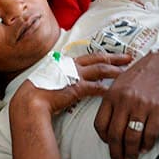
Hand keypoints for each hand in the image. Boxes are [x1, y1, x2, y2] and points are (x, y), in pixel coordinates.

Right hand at [11, 54, 130, 117]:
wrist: (29, 101)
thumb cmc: (35, 92)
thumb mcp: (49, 79)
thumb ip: (60, 78)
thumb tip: (66, 82)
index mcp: (65, 62)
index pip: (89, 57)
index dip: (103, 56)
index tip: (113, 56)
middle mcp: (72, 65)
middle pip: (99, 58)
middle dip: (115, 57)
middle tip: (129, 57)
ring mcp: (74, 75)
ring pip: (101, 70)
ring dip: (116, 71)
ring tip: (128, 72)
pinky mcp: (76, 88)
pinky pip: (95, 88)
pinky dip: (106, 89)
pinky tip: (114, 91)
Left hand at [94, 48, 158, 158]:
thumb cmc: (142, 73)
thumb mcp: (119, 82)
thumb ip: (112, 102)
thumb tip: (109, 126)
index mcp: (112, 94)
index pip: (100, 124)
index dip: (103, 139)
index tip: (108, 145)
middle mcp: (125, 101)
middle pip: (115, 135)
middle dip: (116, 152)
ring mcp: (141, 105)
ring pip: (131, 137)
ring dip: (131, 153)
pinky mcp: (158, 110)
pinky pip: (150, 134)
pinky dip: (146, 145)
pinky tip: (145, 148)